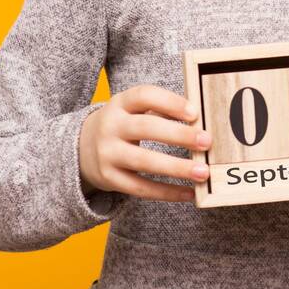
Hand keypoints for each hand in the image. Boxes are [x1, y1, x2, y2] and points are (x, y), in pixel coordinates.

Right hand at [78, 85, 210, 201]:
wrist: (81, 148)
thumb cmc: (122, 125)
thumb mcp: (131, 110)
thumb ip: (161, 110)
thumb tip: (201, 123)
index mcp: (120, 103)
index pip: (143, 96)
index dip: (169, 102)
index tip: (195, 113)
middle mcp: (110, 126)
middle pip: (146, 127)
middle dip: (179, 135)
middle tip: (207, 141)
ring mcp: (107, 153)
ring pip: (144, 161)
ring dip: (176, 167)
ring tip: (202, 172)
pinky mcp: (109, 178)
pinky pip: (141, 188)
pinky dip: (167, 192)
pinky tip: (188, 193)